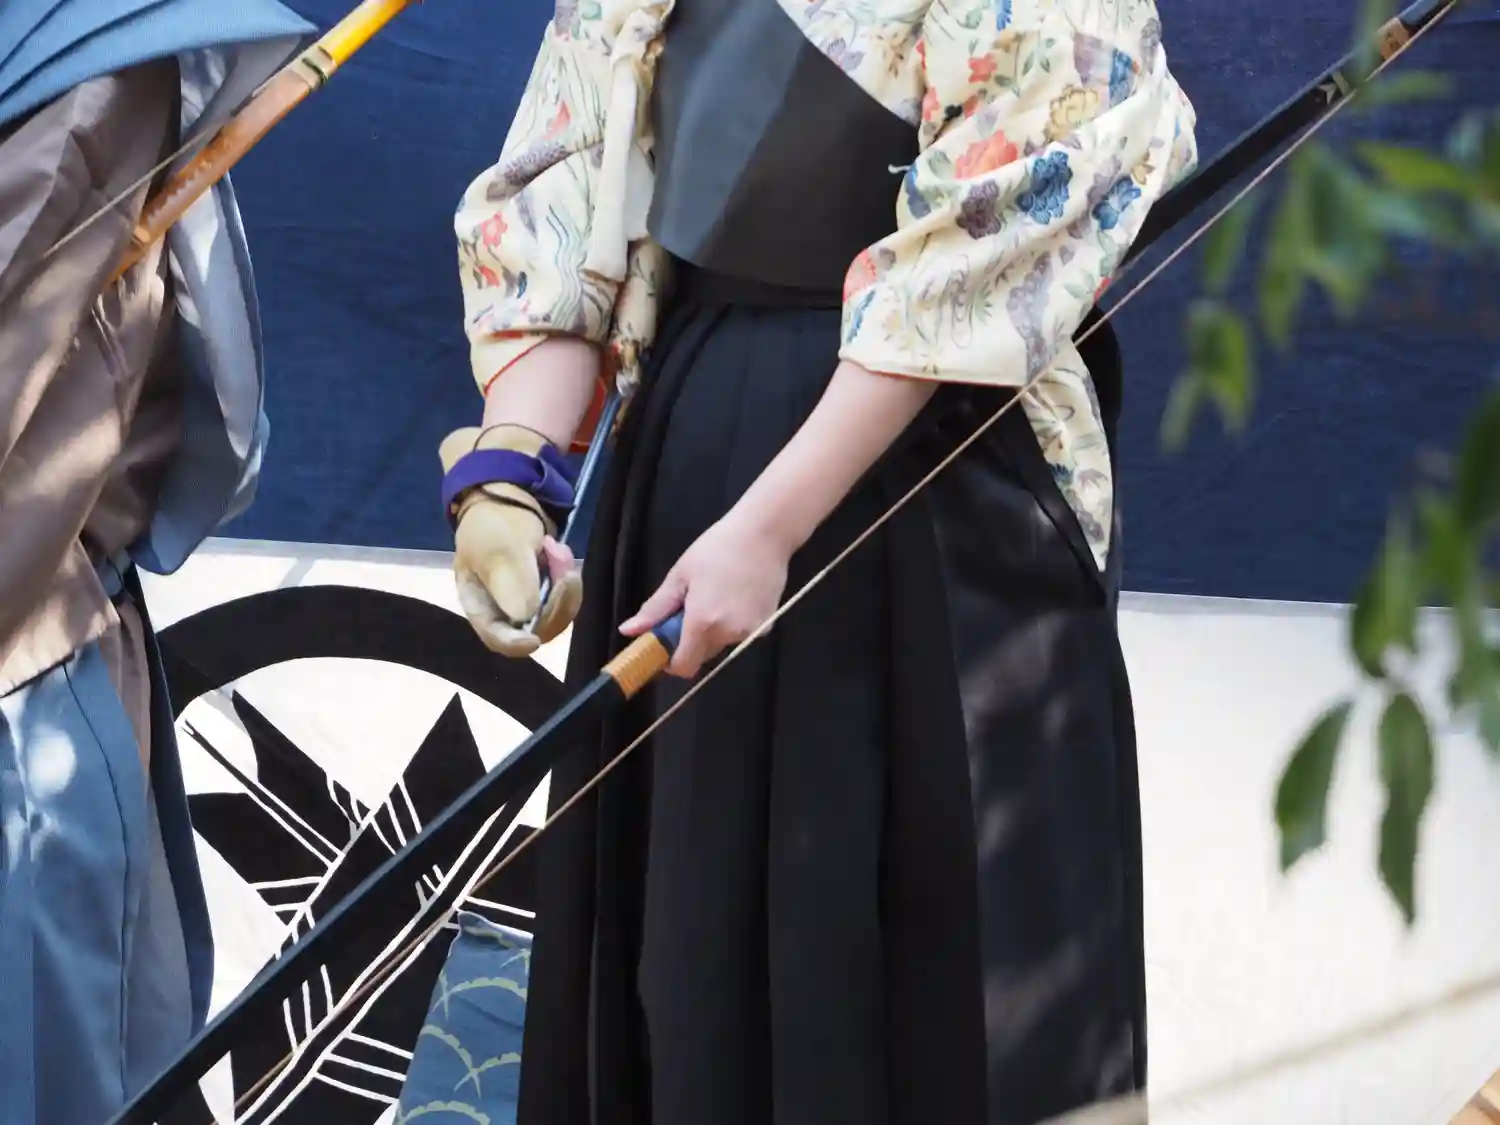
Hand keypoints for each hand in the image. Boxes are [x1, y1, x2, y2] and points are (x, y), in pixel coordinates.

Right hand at [453, 501, 581, 656]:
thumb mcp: (497, 548)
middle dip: (554, 598)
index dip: (515, 644)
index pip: (497, 638)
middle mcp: (504, 613)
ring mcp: (528, 606)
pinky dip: (569, 578)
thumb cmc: (492, 526)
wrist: (509, 504)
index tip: (534, 640)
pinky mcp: (548, 597)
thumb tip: (524, 617)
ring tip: (556, 549)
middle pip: (536, 629)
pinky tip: (559, 552)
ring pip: (558, 615)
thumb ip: (508, 581)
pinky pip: (567, 600)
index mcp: (479, 605)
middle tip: (557, 558)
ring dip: (565, 584)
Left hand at [620, 510, 791, 678]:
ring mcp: (751, 632)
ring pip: (722, 644)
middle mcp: (729, 634)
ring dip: (713, 631)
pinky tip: (737, 597)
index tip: (665, 646)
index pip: (684, 666)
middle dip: (691, 641)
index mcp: (702, 622)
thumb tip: (628, 631)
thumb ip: (655, 608)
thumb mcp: (680, 575)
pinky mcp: (767, 626)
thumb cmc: (717, 548)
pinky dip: (734, 624)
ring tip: (716, 596)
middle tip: (690, 609)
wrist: (764, 533)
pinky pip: (741, 635)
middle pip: (702, 655)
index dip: (671, 662)